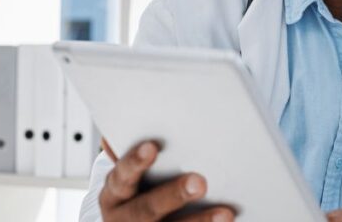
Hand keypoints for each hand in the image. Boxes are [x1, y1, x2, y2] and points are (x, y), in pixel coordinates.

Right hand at [99, 140, 235, 220]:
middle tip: (200, 182)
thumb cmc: (140, 190)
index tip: (152, 147)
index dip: (135, 162)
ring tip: (225, 213)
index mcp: (115, 193)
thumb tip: (134, 129)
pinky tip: (226, 220)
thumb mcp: (131, 175)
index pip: (122, 176)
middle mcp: (124, 218)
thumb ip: (136, 155)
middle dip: (173, 195)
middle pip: (146, 209)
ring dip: (199, 221)